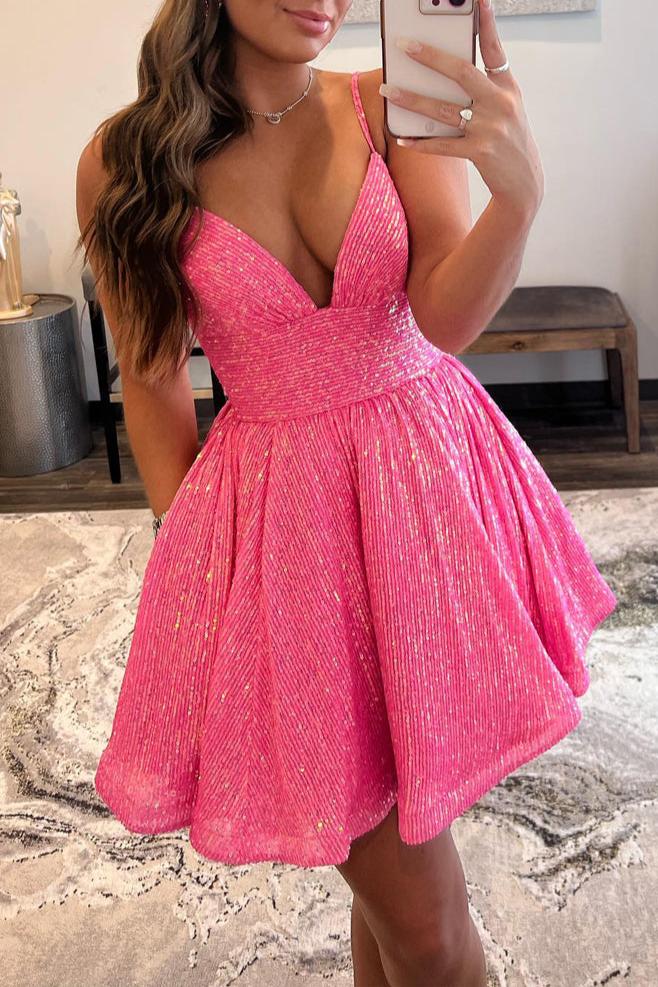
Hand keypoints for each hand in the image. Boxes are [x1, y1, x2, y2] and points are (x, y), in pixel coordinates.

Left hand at [379, 0, 544, 218]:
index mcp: (507, 87)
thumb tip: (444, 74)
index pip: (494, 48)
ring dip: (412, 99)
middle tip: (404, 45)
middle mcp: (500, 104)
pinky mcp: (480, 152)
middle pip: (461, 73)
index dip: (486, 22)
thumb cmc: (508, 139)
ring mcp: (490, 128)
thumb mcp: (505, 108)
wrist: (525, 182)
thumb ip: (483, 88)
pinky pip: (442, 145)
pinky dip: (420, 142)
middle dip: (430, 57)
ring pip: (443, 109)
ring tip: (389, 89)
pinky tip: (402, 138)